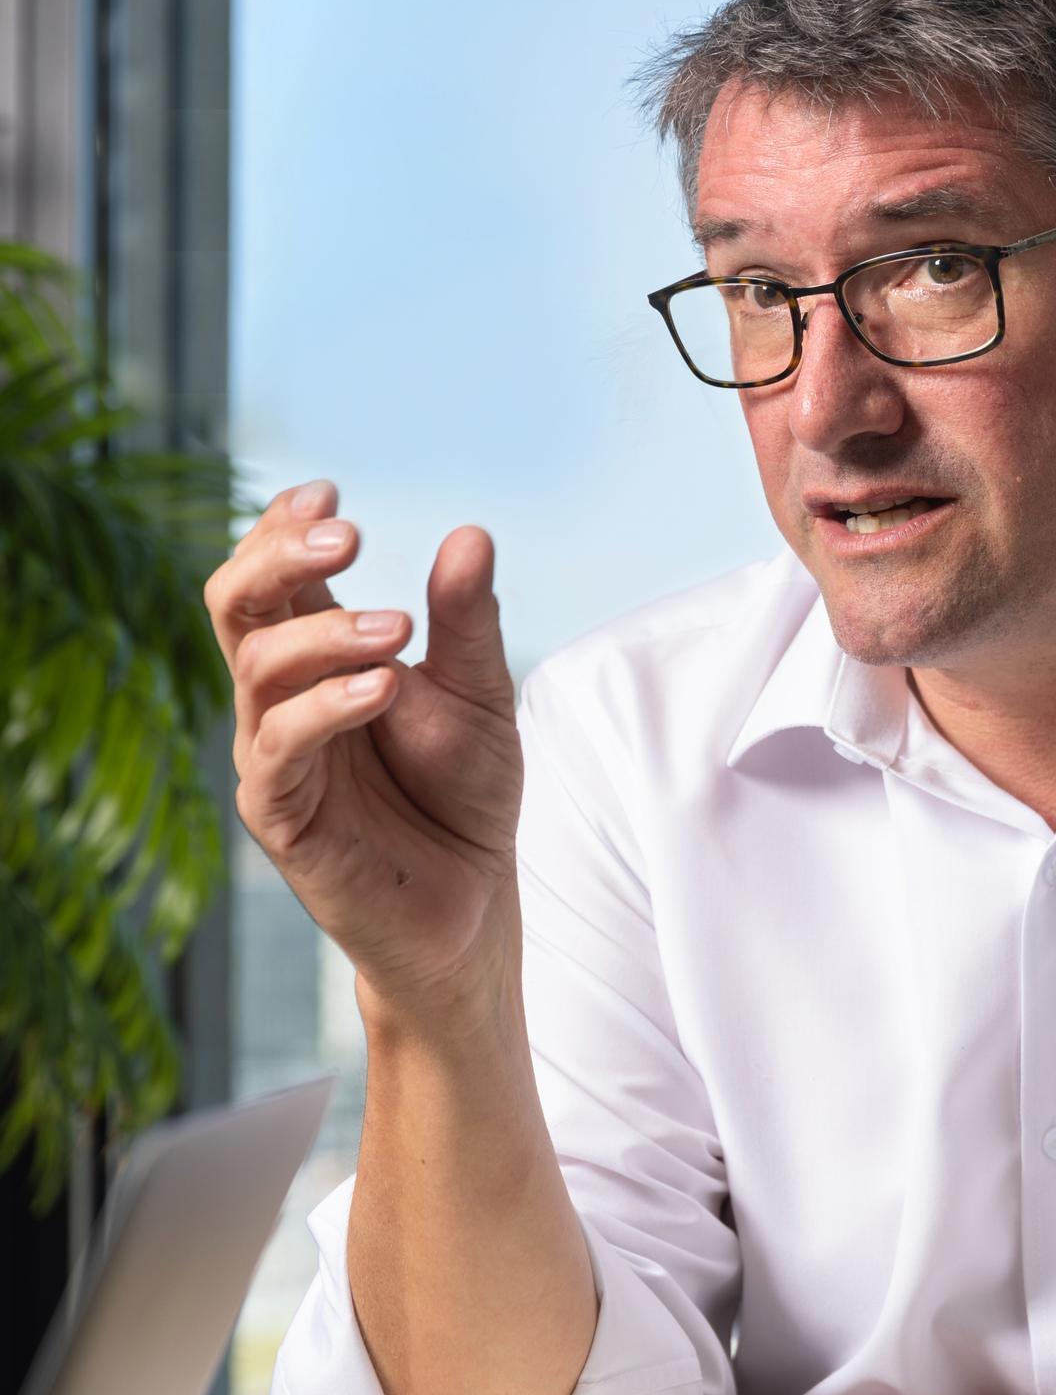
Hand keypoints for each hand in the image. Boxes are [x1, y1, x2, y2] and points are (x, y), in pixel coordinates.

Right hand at [205, 478, 523, 1013]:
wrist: (472, 901)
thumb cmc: (465, 794)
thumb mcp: (482, 694)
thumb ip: (467, 621)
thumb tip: (469, 534)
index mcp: (317, 656)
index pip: (271, 575)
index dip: (282, 528)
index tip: (329, 494)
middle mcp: (281, 696)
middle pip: (234, 603)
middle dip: (278, 555)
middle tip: (349, 532)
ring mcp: (274, 754)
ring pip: (256, 667)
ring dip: (326, 634)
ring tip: (399, 627)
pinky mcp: (281, 814)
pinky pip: (280, 747)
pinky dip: (325, 707)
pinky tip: (381, 688)